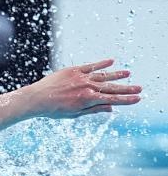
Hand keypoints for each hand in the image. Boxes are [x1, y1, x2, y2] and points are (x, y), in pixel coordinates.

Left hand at [23, 58, 141, 117]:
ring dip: (117, 74)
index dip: (126, 100)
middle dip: (126, 89)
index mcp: (87, 100)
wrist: (36, 98)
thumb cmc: (53, 110)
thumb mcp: (74, 114)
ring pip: (103, 75)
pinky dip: (101, 64)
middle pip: (111, 88)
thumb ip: (93, 109)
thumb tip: (111, 108)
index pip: (112, 100)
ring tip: (128, 74)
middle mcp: (87, 87)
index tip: (137, 99)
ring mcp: (81, 77)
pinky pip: (91, 66)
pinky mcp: (73, 70)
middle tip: (140, 88)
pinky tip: (111, 61)